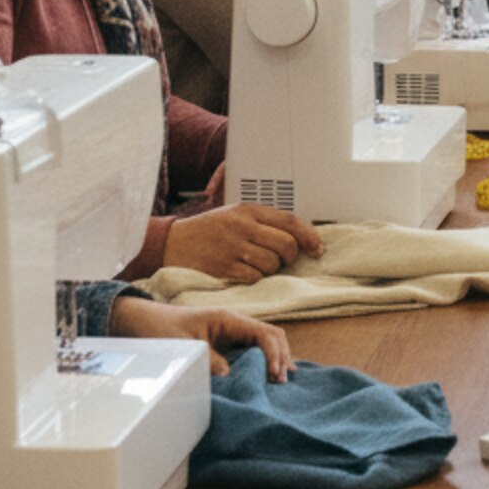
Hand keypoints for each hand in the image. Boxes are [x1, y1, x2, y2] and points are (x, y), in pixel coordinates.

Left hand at [110, 294, 294, 380]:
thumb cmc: (160, 329)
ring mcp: (231, 334)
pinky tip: (269, 376)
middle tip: (282, 382)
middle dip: (281, 356)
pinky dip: (264, 361)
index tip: (273, 374)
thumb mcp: (185, 347)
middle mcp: (234, 324)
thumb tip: (229, 376)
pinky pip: (252, 350)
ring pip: (264, 342)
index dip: (273, 353)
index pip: (263, 333)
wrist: (141, 322)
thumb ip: (208, 361)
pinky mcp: (225, 344)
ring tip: (282, 381)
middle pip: (271, 336)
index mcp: (227, 319)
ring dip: (276, 358)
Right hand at [165, 202, 322, 281]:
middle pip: (286, 244)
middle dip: (291, 256)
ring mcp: (232, 247)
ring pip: (271, 263)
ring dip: (271, 269)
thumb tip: (298, 236)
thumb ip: (263, 222)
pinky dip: (255, 278)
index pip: (290, 221)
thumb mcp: (235, 215)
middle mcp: (242, 226)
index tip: (317, 249)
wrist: (171, 242)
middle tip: (284, 260)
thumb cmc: (208, 230)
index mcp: (248, 210)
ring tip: (259, 265)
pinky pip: (254, 277)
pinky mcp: (223, 267)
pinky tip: (245, 272)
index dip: (309, 236)